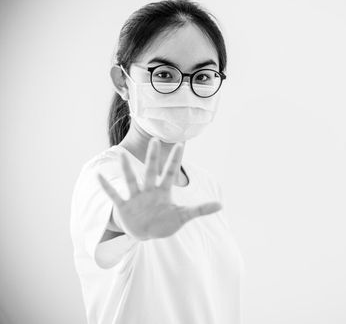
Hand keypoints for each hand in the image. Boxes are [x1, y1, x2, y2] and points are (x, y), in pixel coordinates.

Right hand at [96, 138, 221, 240]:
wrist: (145, 232)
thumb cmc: (164, 222)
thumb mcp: (182, 217)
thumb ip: (199, 210)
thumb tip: (221, 205)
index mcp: (163, 191)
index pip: (171, 173)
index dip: (176, 160)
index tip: (181, 144)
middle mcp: (149, 190)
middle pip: (151, 171)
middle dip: (154, 158)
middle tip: (156, 140)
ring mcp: (136, 197)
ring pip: (131, 180)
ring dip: (126, 168)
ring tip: (121, 154)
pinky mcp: (124, 207)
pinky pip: (114, 195)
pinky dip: (107, 187)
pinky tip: (98, 176)